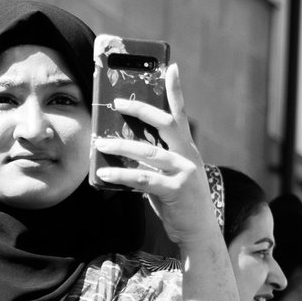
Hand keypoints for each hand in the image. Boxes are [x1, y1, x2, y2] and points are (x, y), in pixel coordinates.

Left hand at [93, 62, 214, 245]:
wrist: (200, 233)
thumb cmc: (181, 204)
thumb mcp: (170, 176)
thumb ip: (154, 162)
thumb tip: (125, 150)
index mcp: (187, 149)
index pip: (181, 114)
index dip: (176, 90)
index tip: (170, 67)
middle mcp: (188, 156)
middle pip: (165, 123)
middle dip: (141, 110)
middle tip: (117, 102)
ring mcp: (184, 172)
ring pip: (149, 151)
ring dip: (122, 145)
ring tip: (101, 142)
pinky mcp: (176, 190)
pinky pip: (143, 179)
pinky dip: (121, 174)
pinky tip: (104, 172)